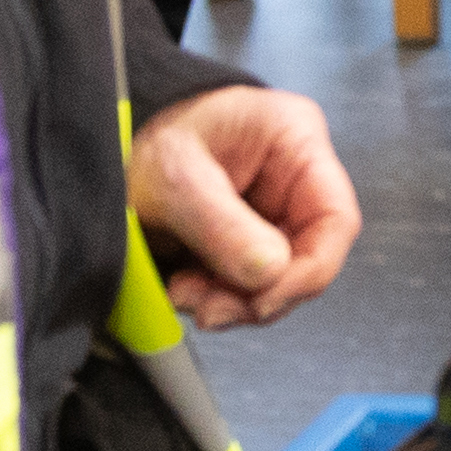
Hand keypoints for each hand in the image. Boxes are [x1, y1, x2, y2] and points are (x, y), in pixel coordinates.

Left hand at [132, 87, 362, 328]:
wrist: (114, 153)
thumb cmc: (154, 143)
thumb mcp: (176, 178)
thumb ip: (221, 224)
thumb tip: (269, 273)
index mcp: (295, 141)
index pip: (335, 217)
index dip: (311, 269)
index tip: (264, 299)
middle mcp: (297, 181)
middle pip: (308, 257)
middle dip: (259, 293)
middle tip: (209, 309)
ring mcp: (277, 214)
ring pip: (279, 280)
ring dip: (234, 301)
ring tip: (185, 296)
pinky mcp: (253, 242)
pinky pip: (252, 285)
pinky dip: (220, 299)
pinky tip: (185, 291)